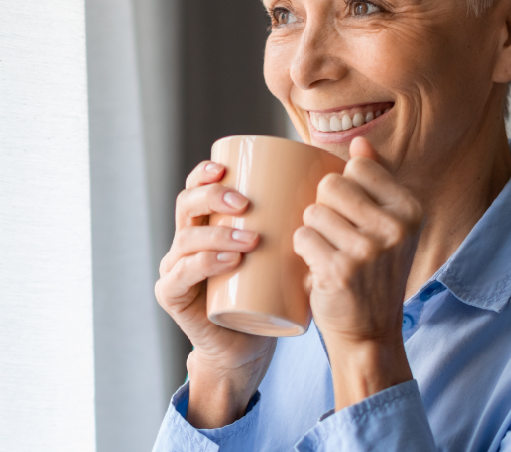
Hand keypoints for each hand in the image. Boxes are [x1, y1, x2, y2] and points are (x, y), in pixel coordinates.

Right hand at [154, 160, 276, 427]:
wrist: (250, 343)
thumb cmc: (271, 292)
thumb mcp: (285, 252)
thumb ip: (301, 223)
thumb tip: (338, 186)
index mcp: (207, 223)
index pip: (197, 187)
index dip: (205, 173)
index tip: (226, 166)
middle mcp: (186, 241)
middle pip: (186, 205)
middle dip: (212, 197)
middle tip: (244, 203)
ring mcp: (175, 268)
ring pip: (186, 240)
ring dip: (217, 235)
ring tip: (250, 239)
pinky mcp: (173, 297)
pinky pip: (180, 276)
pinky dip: (202, 265)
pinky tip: (227, 262)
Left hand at [294, 137, 423, 408]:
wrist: (371, 334)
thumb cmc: (374, 276)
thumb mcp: (389, 228)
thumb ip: (376, 182)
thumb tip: (358, 143)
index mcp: (410, 209)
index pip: (358, 168)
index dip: (343, 188)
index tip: (351, 216)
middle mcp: (395, 227)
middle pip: (331, 184)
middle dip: (323, 207)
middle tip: (335, 237)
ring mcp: (369, 250)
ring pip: (313, 211)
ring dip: (312, 231)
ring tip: (328, 253)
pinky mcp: (341, 270)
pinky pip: (302, 237)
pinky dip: (302, 251)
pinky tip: (317, 267)